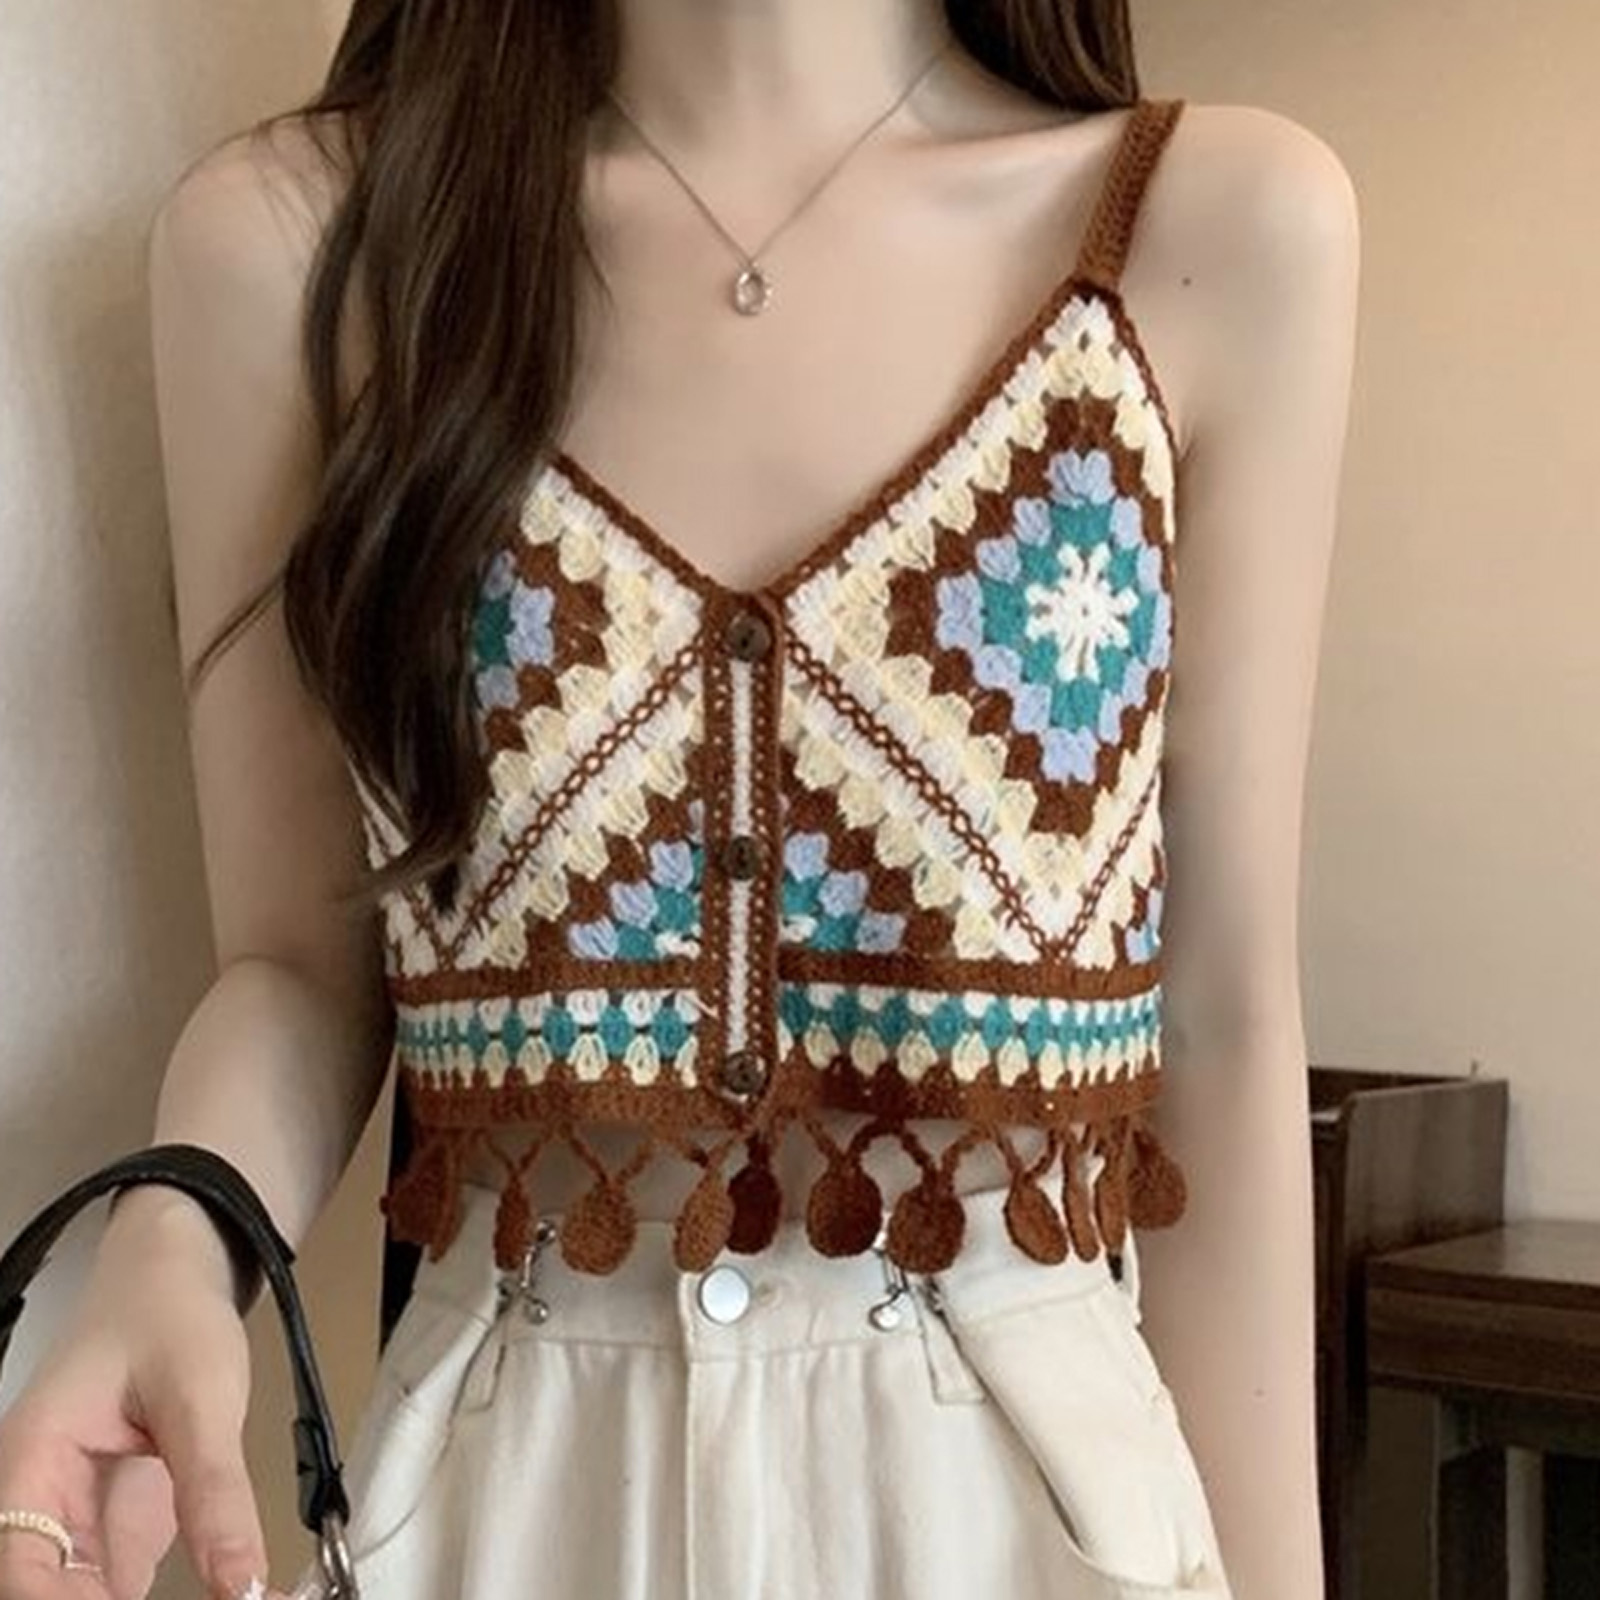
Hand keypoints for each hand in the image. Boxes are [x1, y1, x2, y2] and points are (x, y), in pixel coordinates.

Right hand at [0, 1238, 290, 1599]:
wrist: (171, 1277)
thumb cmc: (168, 1316)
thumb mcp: (199, 1395)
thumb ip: (213, 1490)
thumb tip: (243, 1584)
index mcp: (29, 1465)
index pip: (24, 1574)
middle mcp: (38, 1505)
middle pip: (48, 1594)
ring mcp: (72, 1522)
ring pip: (86, 1599)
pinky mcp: (110, 1528)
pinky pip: (119, 1590)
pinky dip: (174, 1599)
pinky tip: (232, 1597)